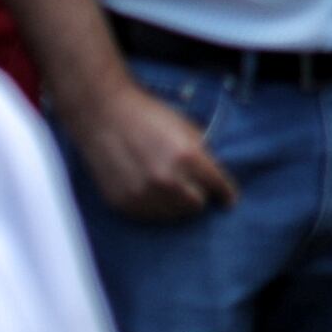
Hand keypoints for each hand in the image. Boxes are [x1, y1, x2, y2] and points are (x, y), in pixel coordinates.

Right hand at [58, 75, 236, 223]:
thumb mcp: (185, 127)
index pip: (218, 187)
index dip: (226, 193)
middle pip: (198, 205)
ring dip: (177, 203)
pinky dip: (156, 206)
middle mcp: (168, 180)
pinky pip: (151, 216)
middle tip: (191, 186)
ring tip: (168, 186)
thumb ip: (202, 153)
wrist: (104, 115)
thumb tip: (213, 175)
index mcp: (188, 157)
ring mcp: (145, 195)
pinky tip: (151, 190)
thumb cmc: (147, 116)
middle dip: (198, 194)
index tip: (227, 200)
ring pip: (175, 214)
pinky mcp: (126, 204)